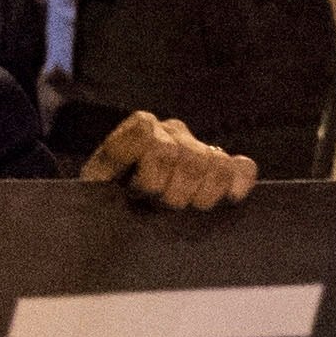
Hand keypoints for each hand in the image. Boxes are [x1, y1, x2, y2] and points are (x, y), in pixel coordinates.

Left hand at [81, 110, 262, 209]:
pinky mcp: (221, 164)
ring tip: (184, 207)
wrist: (115, 207)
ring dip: (201, 195)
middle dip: (172, 194)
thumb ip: (106, 166)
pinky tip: (231, 198)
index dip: (147, 178)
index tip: (136, 195)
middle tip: (160, 208)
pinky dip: (239, 181)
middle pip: (186, 158)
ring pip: (214, 165)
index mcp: (139, 128)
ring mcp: (199, 146)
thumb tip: (135, 150)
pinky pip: (241, 167)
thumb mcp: (94, 182)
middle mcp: (171, 130)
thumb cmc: (104, 197)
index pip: (153, 140)